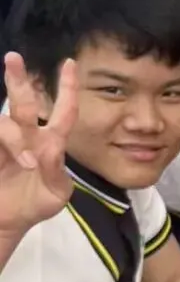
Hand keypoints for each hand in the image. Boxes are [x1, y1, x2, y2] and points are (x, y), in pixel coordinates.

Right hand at [0, 53, 77, 238]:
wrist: (8, 223)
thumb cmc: (35, 204)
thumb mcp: (55, 194)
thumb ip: (57, 172)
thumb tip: (50, 149)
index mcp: (51, 143)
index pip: (64, 112)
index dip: (68, 88)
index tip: (70, 63)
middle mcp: (27, 136)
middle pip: (24, 103)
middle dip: (18, 79)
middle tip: (13, 58)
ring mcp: (5, 143)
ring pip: (5, 123)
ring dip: (15, 140)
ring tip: (27, 164)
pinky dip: (7, 144)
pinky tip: (19, 161)